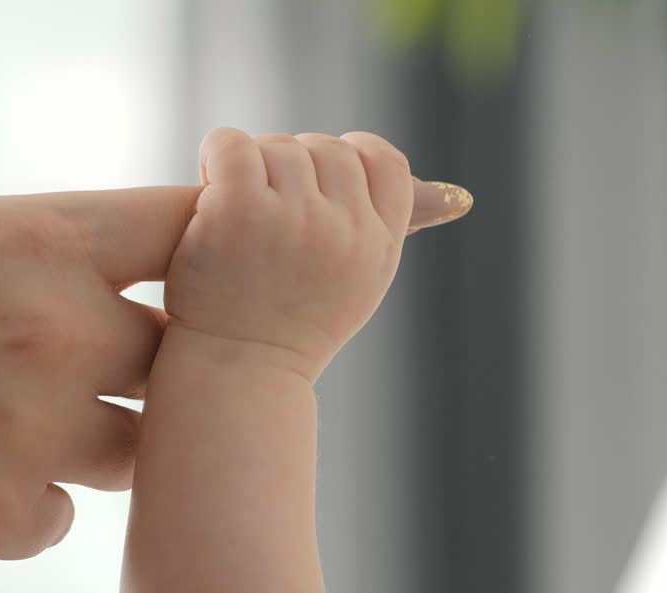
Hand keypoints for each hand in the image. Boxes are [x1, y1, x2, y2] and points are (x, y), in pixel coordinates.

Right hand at [0, 188, 198, 561]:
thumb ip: (32, 242)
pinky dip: (29, 503)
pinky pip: (63, 516)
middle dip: (144, 363)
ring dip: (94, 439)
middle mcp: (58, 332)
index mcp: (40, 240)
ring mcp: (33, 431)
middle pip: (181, 356)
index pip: (185, 230)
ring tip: (14, 423)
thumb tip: (110, 262)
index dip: (202, 248)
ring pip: (138, 447)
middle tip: (91, 367)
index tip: (194, 270)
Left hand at [164, 128, 469, 380]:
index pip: (384, 163)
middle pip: (327, 150)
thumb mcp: (359, 282)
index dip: (349, 157)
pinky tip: (208, 192)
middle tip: (265, 204)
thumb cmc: (292, 329)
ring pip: (278, 147)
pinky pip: (231, 146)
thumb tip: (458, 196)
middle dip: (294, 165)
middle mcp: (344, 230)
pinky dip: (215, 156)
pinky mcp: (238, 209)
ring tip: (234, 211)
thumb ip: (395, 228)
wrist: (234, 374)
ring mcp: (292, 218)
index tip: (317, 179)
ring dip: (251, 166)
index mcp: (378, 245)